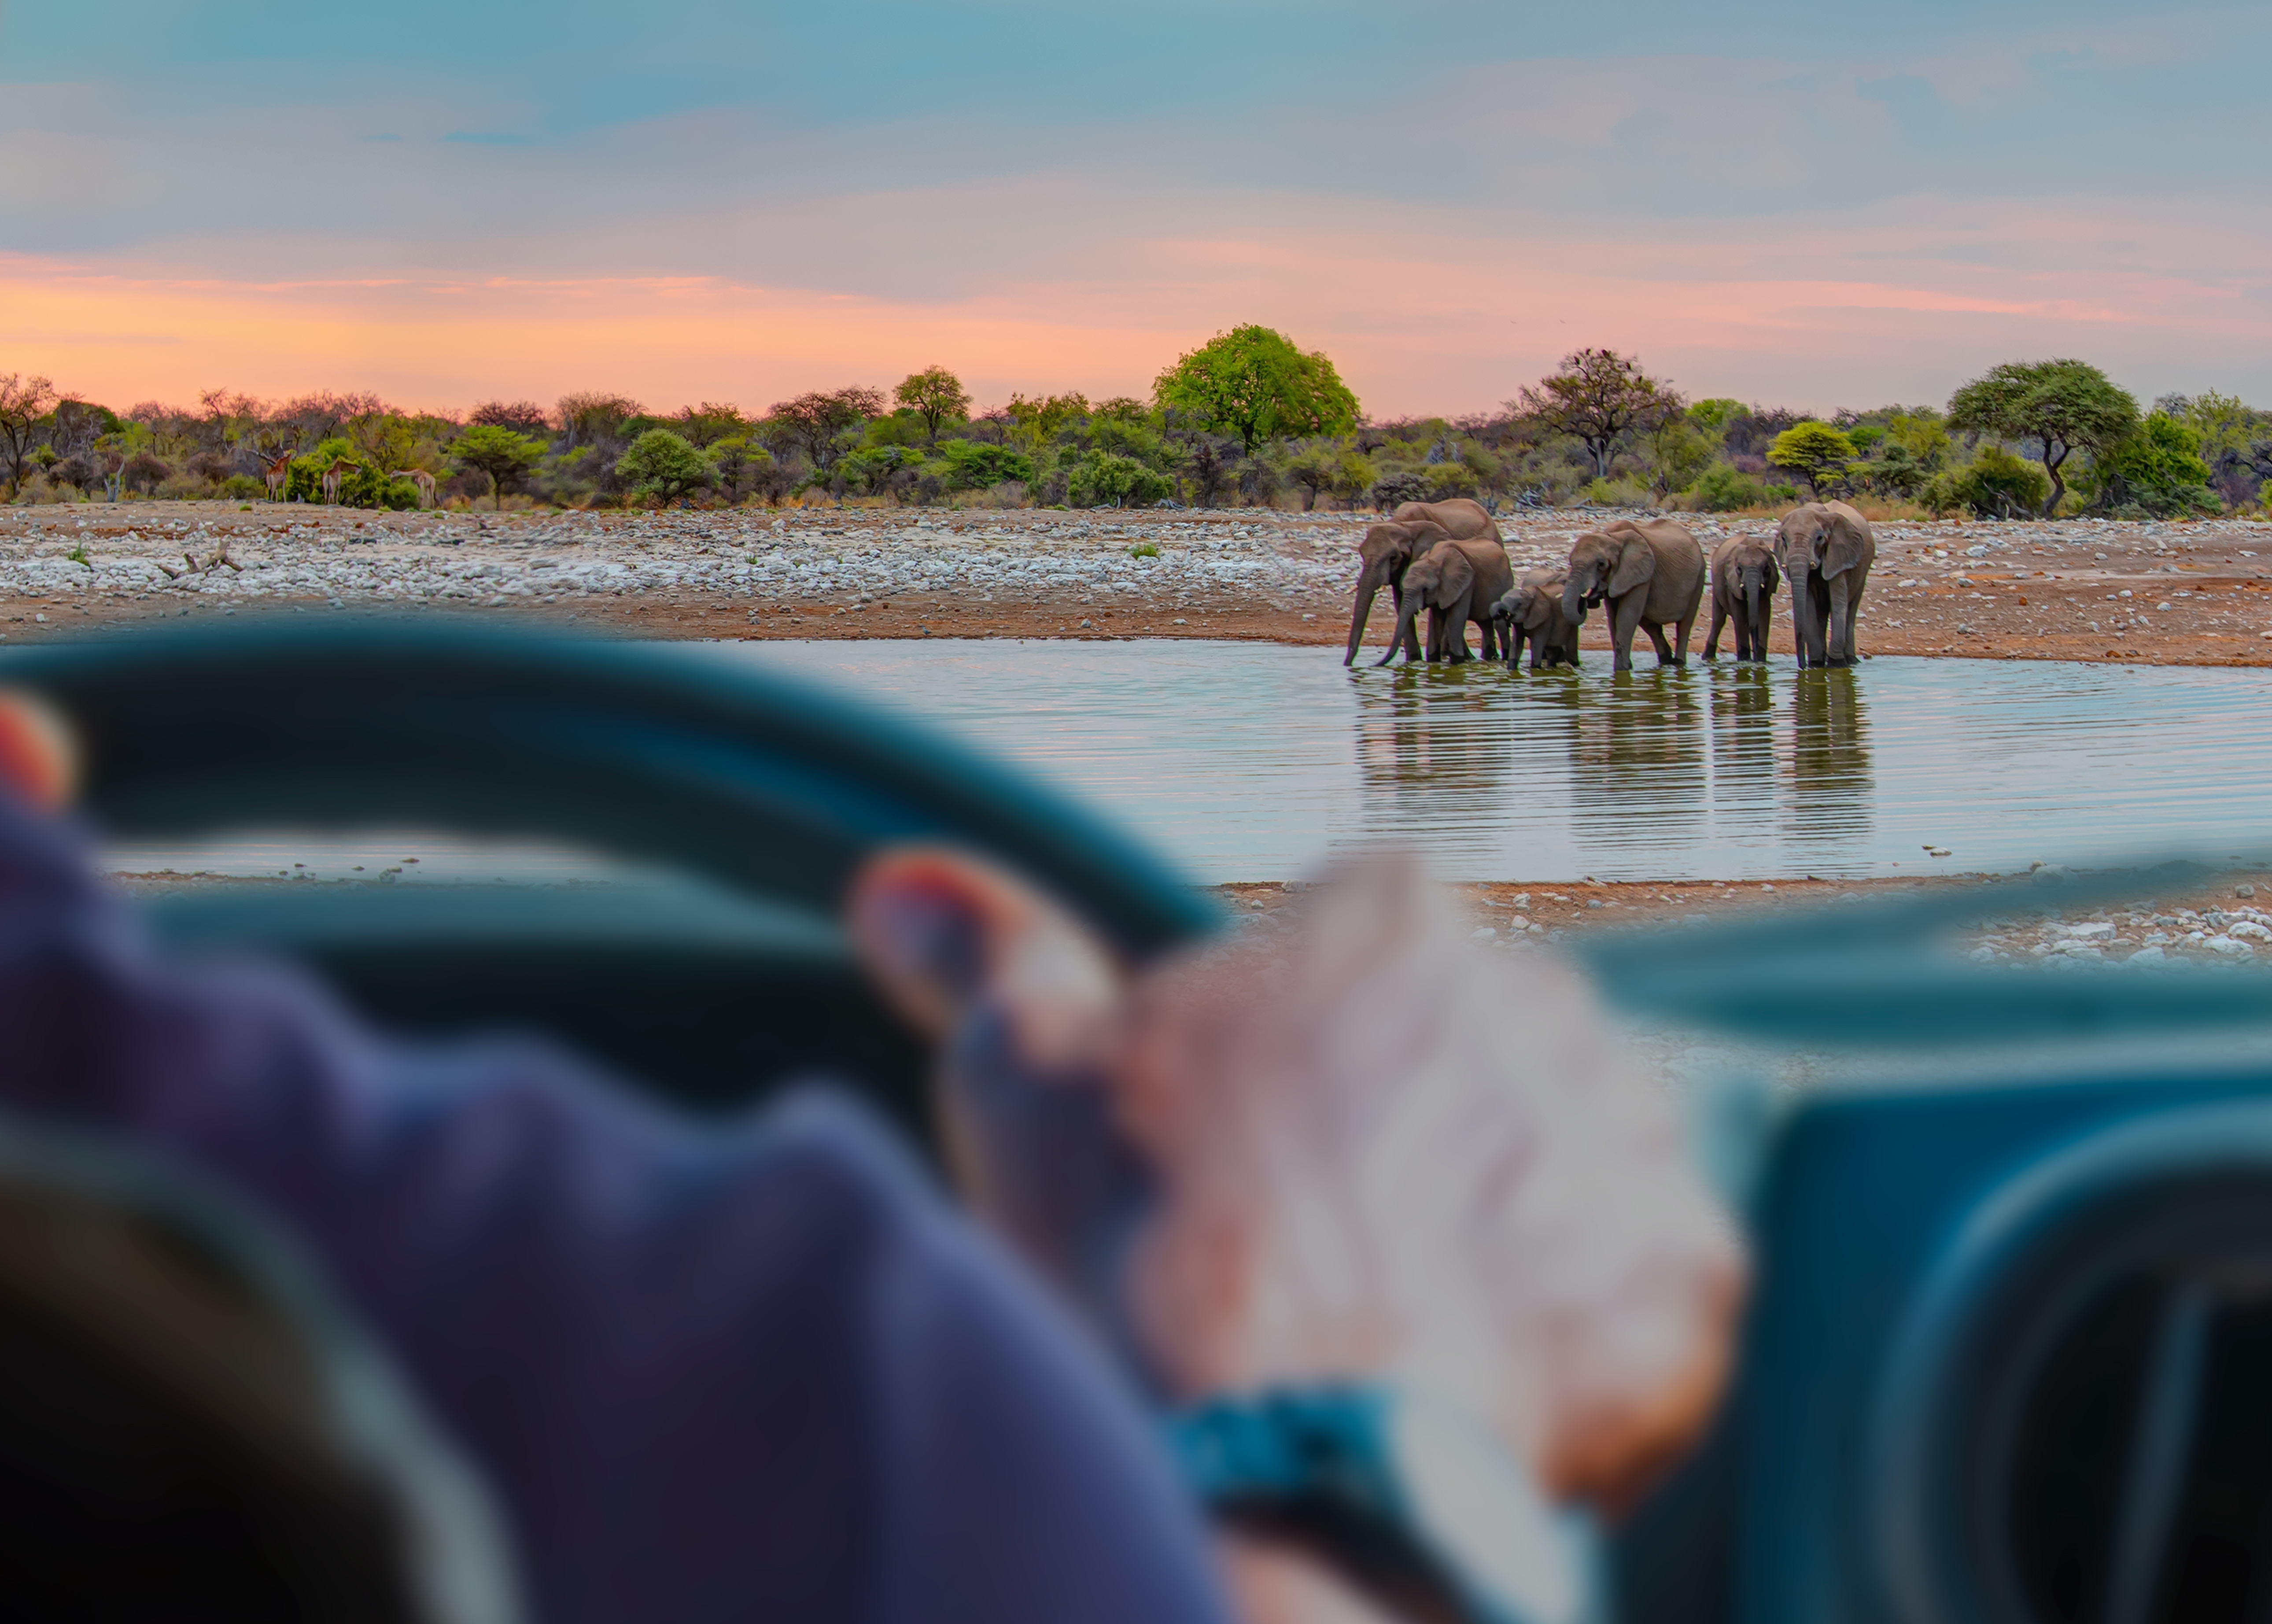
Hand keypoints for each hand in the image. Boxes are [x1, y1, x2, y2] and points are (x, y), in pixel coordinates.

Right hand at [849, 847, 1743, 1511]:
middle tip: (1319, 1244)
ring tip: (1397, 1329)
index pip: (1371, 928)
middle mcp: (1538, 989)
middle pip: (1481, 1044)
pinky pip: (1652, 1289)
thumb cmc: (1138, 1239)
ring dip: (1506, 1226)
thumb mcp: (1025, 1075)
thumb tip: (899, 881)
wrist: (1272, 1438)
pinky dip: (1589, 1338)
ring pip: (1569, 1163)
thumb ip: (988, 957)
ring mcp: (1627, 1132)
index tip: (1260, 1131)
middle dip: (1420, 1124)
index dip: (1309, 1033)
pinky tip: (1486, 1386)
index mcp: (1388, 915)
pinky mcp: (1690, 1273)